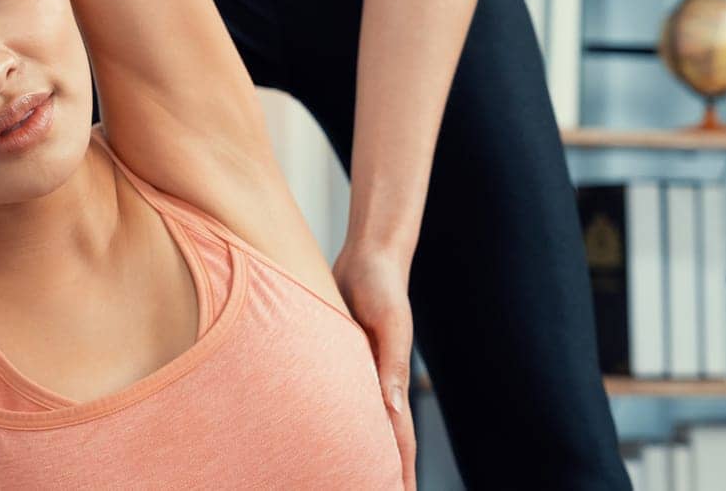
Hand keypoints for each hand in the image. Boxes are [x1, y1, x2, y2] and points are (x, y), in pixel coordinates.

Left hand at [331, 244, 417, 490]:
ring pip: (358, 422)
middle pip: (381, 439)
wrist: (368, 256)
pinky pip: (338, 399)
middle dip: (379, 471)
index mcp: (392, 380)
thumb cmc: (380, 283)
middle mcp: (378, 382)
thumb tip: (393, 410)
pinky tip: (324, 433)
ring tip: (346, 476)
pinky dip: (338, 421)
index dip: (400, 471)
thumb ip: (392, 363)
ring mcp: (359, 372)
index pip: (399, 438)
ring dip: (357, 450)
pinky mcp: (339, 358)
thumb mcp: (389, 322)